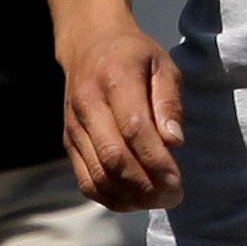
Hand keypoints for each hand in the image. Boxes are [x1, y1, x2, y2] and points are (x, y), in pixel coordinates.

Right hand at [60, 15, 185, 210]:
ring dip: (130, 197)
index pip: (133, 128)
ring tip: (158, 201)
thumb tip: (175, 143)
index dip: (156, 161)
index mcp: (115, 78)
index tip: (178, 182)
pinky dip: (111, 198)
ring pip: (98, 175)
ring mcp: (74, 127)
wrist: (89, 44)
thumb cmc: (134, 57)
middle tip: (173, 197)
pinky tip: (136, 200)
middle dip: (146, 185)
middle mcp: (88, 104)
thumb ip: (169, 102)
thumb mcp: (163, 65)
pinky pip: (86, 181)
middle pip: (113, 157)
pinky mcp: (69, 143)